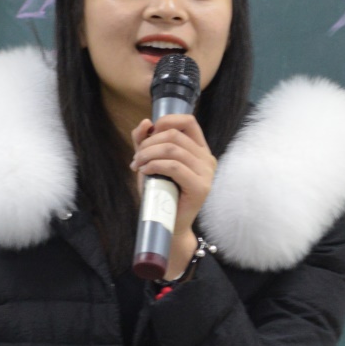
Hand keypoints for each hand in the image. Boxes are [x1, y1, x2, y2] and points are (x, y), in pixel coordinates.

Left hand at [131, 113, 215, 277]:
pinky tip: (145, 171)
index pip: (188, 121)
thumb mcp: (150, 162)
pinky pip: (175, 167)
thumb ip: (145, 142)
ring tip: (137, 165)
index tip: (148, 134)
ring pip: (173, 150)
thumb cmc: (160, 193)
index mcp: (199, 150)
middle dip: (149, 143)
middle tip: (136, 158)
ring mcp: (207, 173)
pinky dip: (155, 165)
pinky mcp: (201, 187)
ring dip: (148, 154)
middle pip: (175, 135)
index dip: (165, 121)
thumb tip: (145, 123)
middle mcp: (207, 159)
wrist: (167, 224)